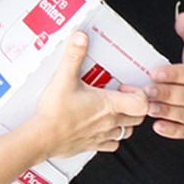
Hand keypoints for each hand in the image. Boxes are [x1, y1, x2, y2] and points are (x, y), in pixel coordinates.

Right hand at [32, 32, 148, 154]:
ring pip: (127, 131)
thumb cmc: (54, 113)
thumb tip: (80, 38)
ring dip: (125, 121)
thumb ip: (73, 56)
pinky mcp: (92, 145)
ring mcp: (102, 135)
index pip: (142, 103)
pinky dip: (112, 137)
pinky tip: (102, 128)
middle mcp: (109, 122)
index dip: (139, 93)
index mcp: (108, 105)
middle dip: (134, 105)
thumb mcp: (63, 78)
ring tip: (113, 111)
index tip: (125, 87)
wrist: (42, 138)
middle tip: (121, 96)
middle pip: (138, 117)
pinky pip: (112, 145)